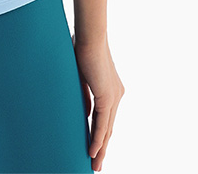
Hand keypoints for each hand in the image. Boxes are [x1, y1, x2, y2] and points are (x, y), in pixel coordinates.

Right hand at [73, 35, 124, 171]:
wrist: (90, 36)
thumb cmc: (83, 47)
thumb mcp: (82, 75)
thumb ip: (85, 93)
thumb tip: (85, 111)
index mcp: (111, 88)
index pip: (106, 117)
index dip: (101, 133)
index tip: (95, 147)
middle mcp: (116, 94)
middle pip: (109, 127)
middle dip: (102, 147)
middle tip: (96, 164)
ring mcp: (113, 96)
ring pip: (107, 129)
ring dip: (100, 149)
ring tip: (95, 164)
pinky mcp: (107, 97)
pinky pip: (102, 124)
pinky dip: (98, 139)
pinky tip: (93, 151)